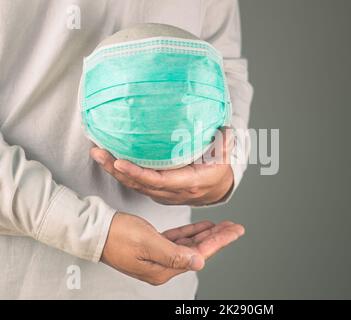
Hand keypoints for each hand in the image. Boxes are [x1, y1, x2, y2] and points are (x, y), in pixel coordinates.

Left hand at [91, 128, 234, 205]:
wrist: (216, 189)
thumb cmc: (219, 170)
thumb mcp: (225, 158)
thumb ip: (224, 144)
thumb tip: (224, 129)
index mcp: (188, 184)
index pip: (158, 180)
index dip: (138, 173)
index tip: (119, 162)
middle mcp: (171, 192)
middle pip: (139, 183)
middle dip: (116, 170)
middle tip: (98, 152)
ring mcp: (162, 193)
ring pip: (133, 184)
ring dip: (113, 170)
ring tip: (97, 152)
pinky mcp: (156, 190)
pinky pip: (136, 183)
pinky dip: (120, 173)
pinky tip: (107, 159)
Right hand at [101, 212, 243, 285]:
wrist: (94, 231)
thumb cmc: (118, 235)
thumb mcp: (148, 243)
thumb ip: (174, 254)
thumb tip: (200, 262)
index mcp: (164, 268)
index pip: (200, 254)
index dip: (220, 241)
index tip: (236, 231)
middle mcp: (163, 266)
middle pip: (198, 250)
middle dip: (218, 237)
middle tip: (235, 226)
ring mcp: (158, 257)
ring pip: (190, 244)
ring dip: (206, 234)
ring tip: (223, 225)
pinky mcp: (153, 246)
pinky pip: (178, 240)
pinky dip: (190, 232)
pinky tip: (202, 226)